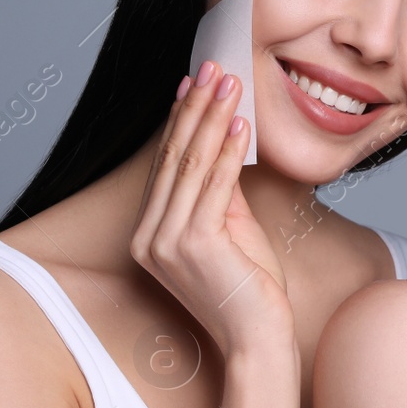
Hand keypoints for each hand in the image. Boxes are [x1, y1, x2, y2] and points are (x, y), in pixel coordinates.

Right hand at [130, 61, 291, 356]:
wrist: (258, 339)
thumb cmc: (249, 291)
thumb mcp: (231, 231)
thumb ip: (221, 193)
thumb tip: (225, 143)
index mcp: (149, 236)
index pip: (166, 165)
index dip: (180, 120)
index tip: (194, 83)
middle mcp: (149, 238)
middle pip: (173, 158)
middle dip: (195, 108)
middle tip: (212, 68)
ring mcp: (166, 243)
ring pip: (190, 165)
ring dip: (212, 119)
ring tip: (229, 84)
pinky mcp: (193, 245)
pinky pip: (213, 187)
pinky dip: (227, 151)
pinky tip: (240, 123)